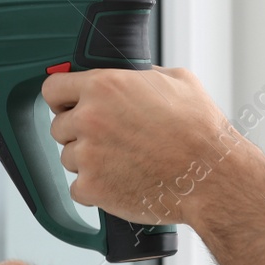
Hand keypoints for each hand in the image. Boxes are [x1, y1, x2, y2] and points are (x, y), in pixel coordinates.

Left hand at [42, 66, 254, 226]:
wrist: (211, 175)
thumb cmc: (200, 129)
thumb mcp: (176, 80)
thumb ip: (141, 75)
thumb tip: (130, 75)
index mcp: (104, 86)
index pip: (53, 88)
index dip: (63, 99)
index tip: (71, 107)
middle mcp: (89, 118)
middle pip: (59, 127)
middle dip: (80, 133)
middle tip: (111, 140)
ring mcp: (88, 155)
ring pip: (70, 158)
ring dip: (90, 162)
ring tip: (125, 162)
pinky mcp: (92, 188)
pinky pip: (78, 188)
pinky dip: (96, 189)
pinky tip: (122, 182)